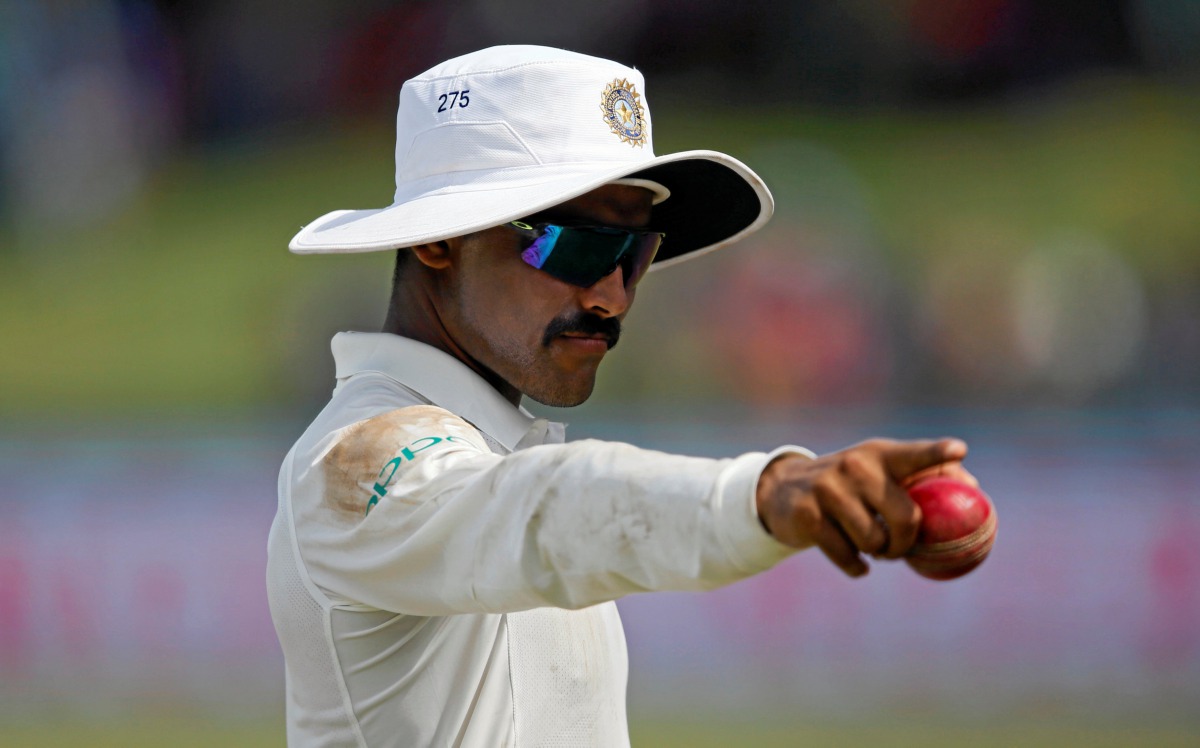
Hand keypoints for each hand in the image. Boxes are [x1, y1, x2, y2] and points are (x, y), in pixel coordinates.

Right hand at [756, 438, 969, 577]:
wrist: (782, 491)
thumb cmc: (849, 485)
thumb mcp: (878, 471)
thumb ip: (921, 475)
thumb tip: (972, 487)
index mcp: (880, 455)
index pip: (914, 454)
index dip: (937, 453)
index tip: (960, 449)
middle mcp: (854, 467)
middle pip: (904, 517)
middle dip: (906, 542)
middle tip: (898, 548)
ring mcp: (828, 490)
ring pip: (874, 542)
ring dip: (878, 554)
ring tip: (871, 547)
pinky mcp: (809, 516)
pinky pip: (848, 557)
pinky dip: (857, 567)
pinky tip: (857, 563)